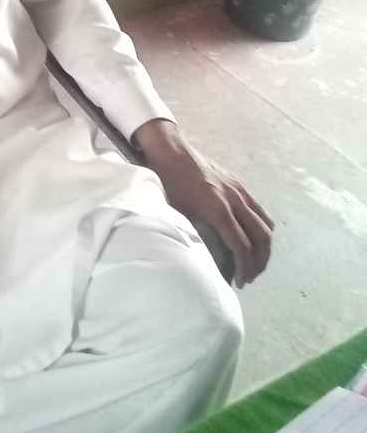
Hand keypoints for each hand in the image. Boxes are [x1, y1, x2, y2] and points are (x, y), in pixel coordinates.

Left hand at [132, 120, 273, 287]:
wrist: (171, 150)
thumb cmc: (168, 182)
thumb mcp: (175, 212)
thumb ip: (191, 234)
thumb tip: (200, 259)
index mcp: (217, 209)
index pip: (241, 246)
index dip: (245, 268)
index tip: (240, 282)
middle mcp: (234, 200)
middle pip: (261, 237)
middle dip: (259, 261)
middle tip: (250, 276)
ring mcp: (239, 190)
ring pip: (265, 224)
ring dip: (264, 246)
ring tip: (254, 261)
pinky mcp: (239, 185)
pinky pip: (259, 210)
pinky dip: (261, 228)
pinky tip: (253, 237)